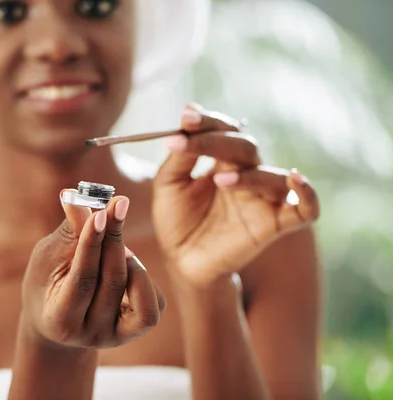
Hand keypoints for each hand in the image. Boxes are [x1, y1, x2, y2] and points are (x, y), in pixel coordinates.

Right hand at [20, 192, 165, 349]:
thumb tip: (75, 194)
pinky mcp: (139, 330)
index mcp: (60, 320)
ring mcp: (117, 336)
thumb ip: (68, 231)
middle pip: (112, 282)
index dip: (92, 243)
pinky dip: (144, 276)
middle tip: (118, 204)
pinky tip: (127, 263)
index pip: (82, 279)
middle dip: (115, 238)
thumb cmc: (48, 282)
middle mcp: (91, 335)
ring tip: (115, 244)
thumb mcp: (48, 256)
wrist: (58, 320)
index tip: (100, 212)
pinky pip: (155, 301)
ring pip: (139, 293)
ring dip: (131, 259)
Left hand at [152, 104, 319, 286]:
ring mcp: (262, 199)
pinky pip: (305, 209)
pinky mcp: (274, 225)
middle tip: (188, 138)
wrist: (181, 262)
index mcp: (222, 161)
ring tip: (218, 180)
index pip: (224, 131)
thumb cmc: (175, 221)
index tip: (186, 116)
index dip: (207, 121)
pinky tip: (294, 180)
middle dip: (217, 141)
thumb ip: (180, 155)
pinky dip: (307, 194)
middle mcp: (247, 175)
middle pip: (246, 147)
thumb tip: (190, 111)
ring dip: (249, 174)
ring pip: (271, 175)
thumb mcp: (169, 184)